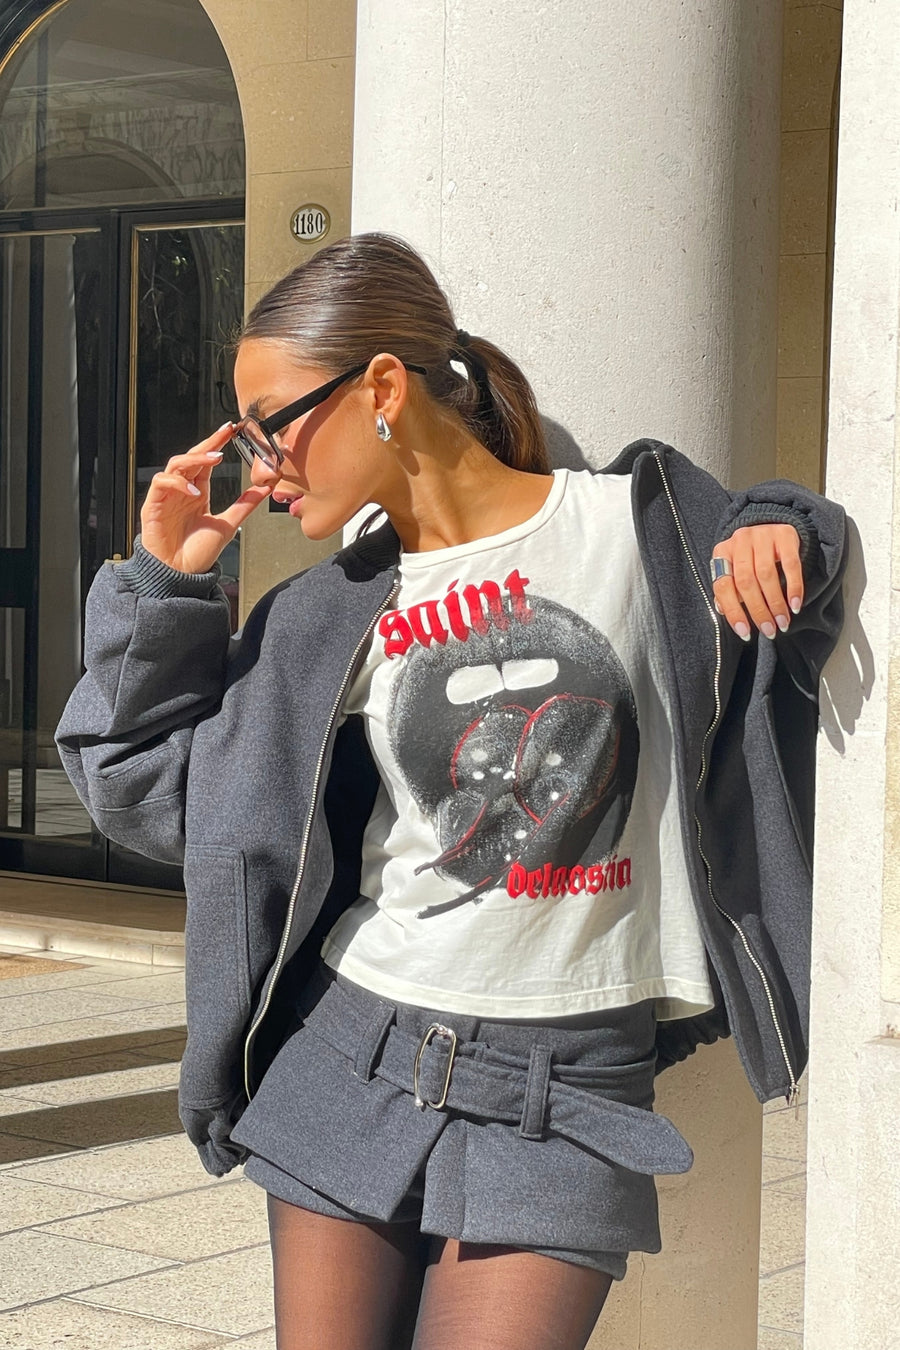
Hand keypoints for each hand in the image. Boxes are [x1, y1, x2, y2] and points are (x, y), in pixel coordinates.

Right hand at [139, 423, 271, 573]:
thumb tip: (266, 489)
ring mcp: (166, 496)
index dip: (217, 444)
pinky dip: (178, 483)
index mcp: (197, 492)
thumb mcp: (228, 524)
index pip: (206, 461)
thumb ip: (245, 505)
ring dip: (195, 459)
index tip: (232, 430)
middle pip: (191, 457)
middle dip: (208, 443)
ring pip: (176, 465)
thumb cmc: (198, 552)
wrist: (180, 574)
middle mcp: (181, 490)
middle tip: (225, 432)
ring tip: (215, 459)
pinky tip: (195, 492)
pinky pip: (161, 483)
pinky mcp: (153, 505)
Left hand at [711, 524, 802, 641]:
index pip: (723, 585)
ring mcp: (762, 535)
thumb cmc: (750, 556)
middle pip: (746, 582)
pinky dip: (794, 587)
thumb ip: (728, 590)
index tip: (745, 633)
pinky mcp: (784, 534)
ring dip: (776, 604)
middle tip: (769, 631)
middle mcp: (740, 541)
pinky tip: (795, 605)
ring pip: (766, 575)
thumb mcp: (735, 569)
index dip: (733, 611)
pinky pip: (791, 564)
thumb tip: (724, 611)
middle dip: (758, 611)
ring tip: (783, 622)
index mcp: (722, 552)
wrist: (772, 524)